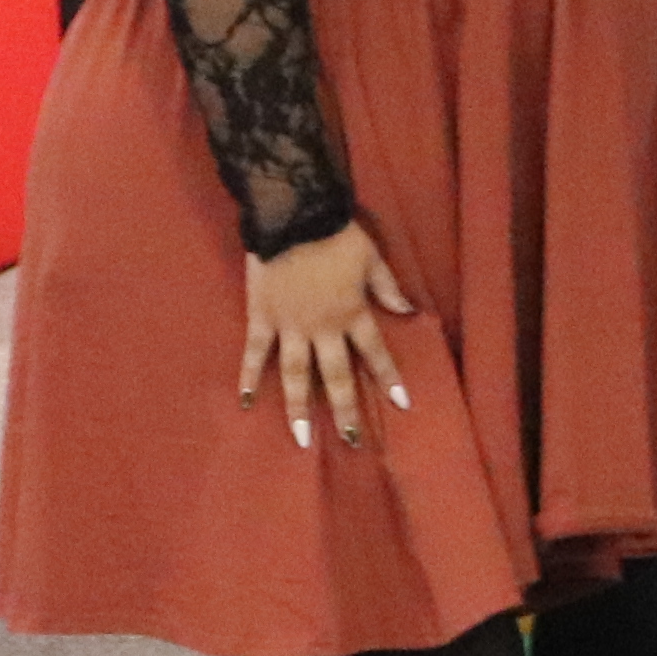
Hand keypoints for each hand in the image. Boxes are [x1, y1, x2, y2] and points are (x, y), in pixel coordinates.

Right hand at [242, 224, 418, 446]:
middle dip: (345, 410)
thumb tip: (410, 313)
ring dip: (299, 408)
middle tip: (352, 441)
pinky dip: (249, 376)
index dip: (389, 378)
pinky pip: (254, 353)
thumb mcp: (372, 258)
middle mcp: (323, 327)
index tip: (402, 404)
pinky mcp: (261, 318)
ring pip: (296, 374)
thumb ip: (387, 288)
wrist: (294, 214)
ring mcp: (290, 326)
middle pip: (336, 375)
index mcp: (352, 312)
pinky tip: (246, 401)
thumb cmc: (337, 234)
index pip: (375, 352)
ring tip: (302, 439)